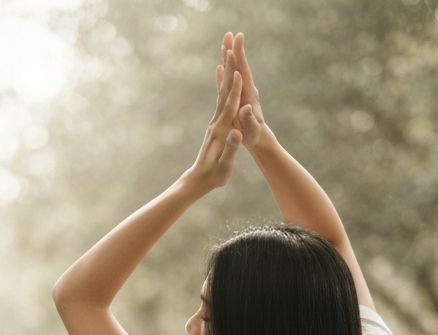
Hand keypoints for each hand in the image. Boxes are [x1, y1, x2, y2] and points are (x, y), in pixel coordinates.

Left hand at [183, 47, 242, 192]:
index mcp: (220, 131)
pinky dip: (224, 87)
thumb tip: (235, 133)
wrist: (198, 180)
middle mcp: (216, 123)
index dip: (235, 91)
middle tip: (231, 51)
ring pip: (222, 95)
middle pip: (224, 94)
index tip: (239, 73)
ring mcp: (214, 123)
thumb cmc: (214, 176)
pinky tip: (223, 77)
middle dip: (229, 73)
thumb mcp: (225, 166)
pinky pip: (221, 101)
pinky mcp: (215, 125)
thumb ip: (230, 149)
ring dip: (226, 75)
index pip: (229, 108)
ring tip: (228, 55)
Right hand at [216, 31, 266, 148]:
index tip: (237, 39)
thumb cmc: (254, 136)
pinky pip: (227, 84)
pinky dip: (223, 75)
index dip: (239, 55)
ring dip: (228, 58)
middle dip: (233, 50)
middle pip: (237, 67)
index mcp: (248, 95)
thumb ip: (248, 119)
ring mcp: (240, 94)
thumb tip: (246, 108)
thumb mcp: (251, 130)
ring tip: (224, 43)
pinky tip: (219, 67)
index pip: (242, 71)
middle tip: (229, 33)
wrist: (259, 140)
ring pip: (232, 73)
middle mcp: (245, 91)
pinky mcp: (235, 100)